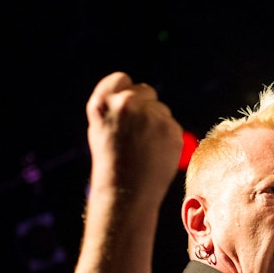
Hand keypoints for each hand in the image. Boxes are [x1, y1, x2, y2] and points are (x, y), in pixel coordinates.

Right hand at [85, 71, 184, 204]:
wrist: (126, 193)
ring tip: (144, 147)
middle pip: (146, 91)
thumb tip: (136, 90)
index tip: (127, 107)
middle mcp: (126, 104)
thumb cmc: (111, 162)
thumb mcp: (101, 128)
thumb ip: (115, 106)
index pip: (121, 79)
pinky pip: (172, 126)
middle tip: (136, 133)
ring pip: (161, 110)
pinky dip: (168, 138)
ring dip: (157, 124)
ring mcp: (151, 116)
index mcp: (103, 102)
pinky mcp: (171, 129)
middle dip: (144, 107)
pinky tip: (156, 153)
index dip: (126, 92)